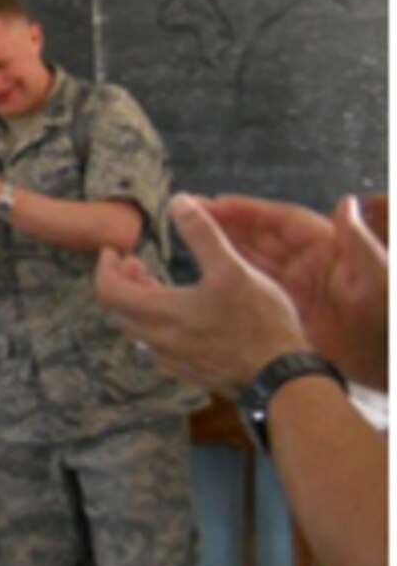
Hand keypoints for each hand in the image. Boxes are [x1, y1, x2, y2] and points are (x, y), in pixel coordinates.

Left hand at [95, 195, 310, 392]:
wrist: (283, 378)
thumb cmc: (260, 322)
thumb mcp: (233, 269)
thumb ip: (202, 234)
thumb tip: (178, 201)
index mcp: (161, 314)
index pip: (108, 291)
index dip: (105, 268)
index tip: (114, 251)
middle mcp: (158, 341)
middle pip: (118, 310)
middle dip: (120, 282)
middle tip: (136, 263)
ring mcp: (173, 360)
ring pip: (138, 328)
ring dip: (139, 302)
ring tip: (156, 282)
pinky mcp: (190, 372)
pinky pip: (158, 344)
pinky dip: (156, 322)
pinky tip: (181, 312)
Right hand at [204, 193, 388, 389]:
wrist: (388, 364)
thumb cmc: (388, 319)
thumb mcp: (380, 279)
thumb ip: (361, 243)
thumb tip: (347, 202)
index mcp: (328, 249)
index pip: (283, 221)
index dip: (250, 210)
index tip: (216, 202)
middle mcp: (307, 264)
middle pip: (261, 237)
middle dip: (227, 223)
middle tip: (191, 213)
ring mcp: (296, 288)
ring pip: (252, 260)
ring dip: (224, 246)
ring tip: (189, 237)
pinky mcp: (287, 312)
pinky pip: (252, 290)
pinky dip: (230, 279)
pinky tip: (207, 276)